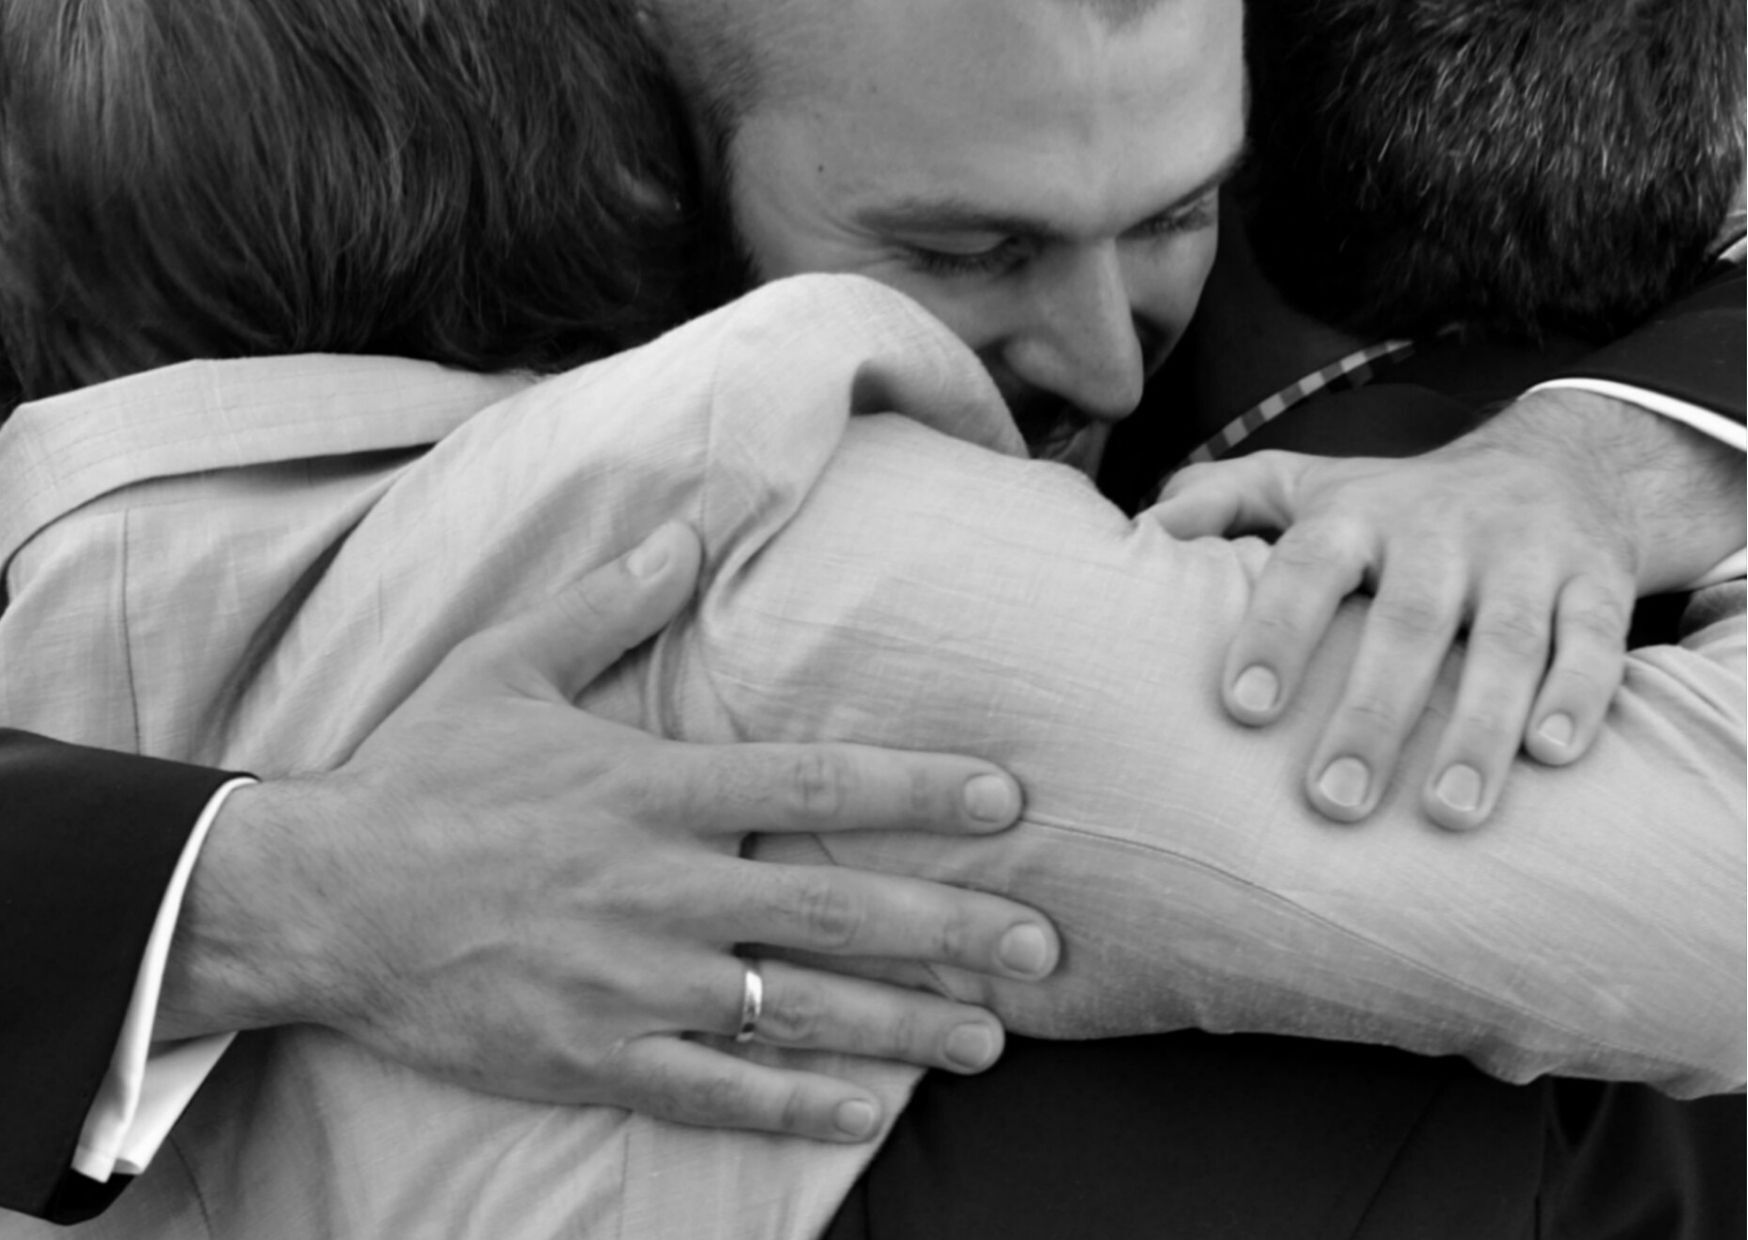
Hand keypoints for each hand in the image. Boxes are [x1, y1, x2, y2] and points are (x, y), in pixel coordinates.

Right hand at [162, 522, 1058, 1142]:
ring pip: (794, 1013)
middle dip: (953, 930)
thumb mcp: (505, 664)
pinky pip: (713, 1092)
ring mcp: (629, 984)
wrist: (317, 898)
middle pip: (835, 913)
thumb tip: (690, 528)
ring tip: (990, 1040)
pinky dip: (793, 1103)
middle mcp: (659, 890)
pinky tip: (866, 1107)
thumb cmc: (417, 775)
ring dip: (903, 1027)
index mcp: (650, 790)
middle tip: (1045, 949)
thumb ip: (610, 601)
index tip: (1008, 802)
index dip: (919, 793)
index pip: (812, 787)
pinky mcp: (591, 1055)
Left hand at [1149, 423, 1639, 828]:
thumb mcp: (1305, 485)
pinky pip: (1594, 639)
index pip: (1307, 567)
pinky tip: (1552, 757)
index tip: (1241, 709)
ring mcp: (1524, 555)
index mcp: (1355, 516)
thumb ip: (1218, 501)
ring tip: (1448, 814)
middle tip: (1332, 804)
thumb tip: (1133, 534)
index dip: (1276, 631)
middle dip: (1372, 714)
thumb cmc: (1396, 504)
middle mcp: (1440, 530)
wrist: (1557, 464)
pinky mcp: (1598, 581)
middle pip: (1407, 620)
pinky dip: (1578, 695)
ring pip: (1505, 641)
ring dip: (1478, 728)